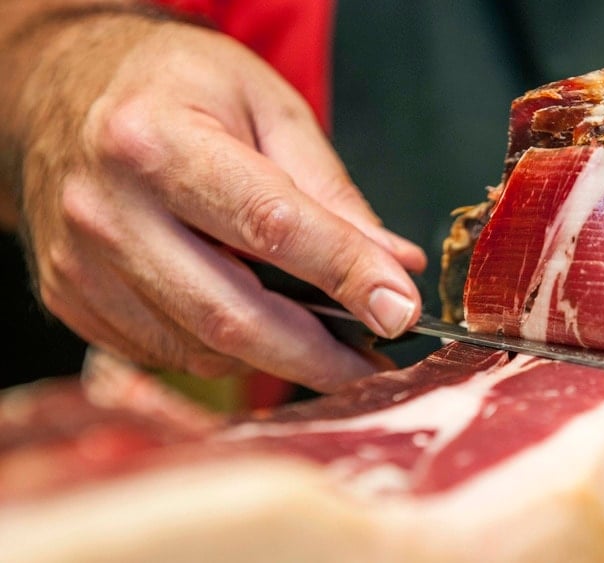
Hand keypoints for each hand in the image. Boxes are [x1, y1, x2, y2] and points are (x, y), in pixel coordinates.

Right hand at [9, 11, 425, 390]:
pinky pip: (166, 353)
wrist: (62, 89)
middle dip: (317, 356)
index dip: (346, 275)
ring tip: (316, 336)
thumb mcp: (267, 107)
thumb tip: (392, 264)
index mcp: (157, 141)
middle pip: (231, 316)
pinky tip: (244, 316)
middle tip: (372, 366)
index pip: (271, 226)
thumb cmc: (175, 85)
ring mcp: (80, 264)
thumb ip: (331, 192)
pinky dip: (221, 350)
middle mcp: (106, 210)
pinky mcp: (70, 299)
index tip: (400, 311)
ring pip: (201, 350)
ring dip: (273, 356)